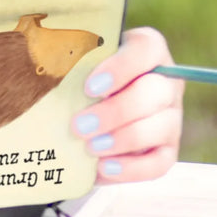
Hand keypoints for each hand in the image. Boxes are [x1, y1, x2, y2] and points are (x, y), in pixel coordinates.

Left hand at [72, 27, 182, 182]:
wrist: (88, 100)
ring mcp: (171, 117)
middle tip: (79, 125)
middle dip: (115, 112)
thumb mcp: (81, 56)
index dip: (120, 68)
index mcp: (148, 49)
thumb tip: (46, 62)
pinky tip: (104, 168)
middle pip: (154, 93)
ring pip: (160, 128)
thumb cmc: (82, 71)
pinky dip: (132, 168)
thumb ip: (73, 54)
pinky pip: (160, 163)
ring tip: (89, 147)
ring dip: (122, 140)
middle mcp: (167, 82)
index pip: (146, 48)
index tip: (89, 87)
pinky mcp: (167, 148)